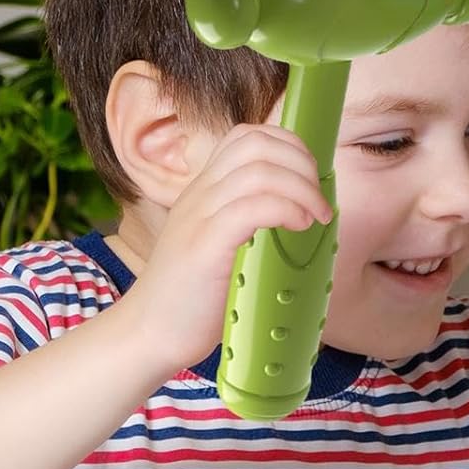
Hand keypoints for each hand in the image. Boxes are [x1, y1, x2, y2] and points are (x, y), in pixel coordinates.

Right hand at [120, 125, 332, 373]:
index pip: (247, 137)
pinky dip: (286, 210)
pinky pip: (251, 207)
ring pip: (259, 171)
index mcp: (205, 189)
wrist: (150, 332)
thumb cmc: (195, 296)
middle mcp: (200, 194)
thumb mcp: (223, 244)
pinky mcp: (205, 245)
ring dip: (301, 188)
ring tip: (317, 217)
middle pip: (257, 144)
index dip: (290, 146)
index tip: (313, 179)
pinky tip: (300, 227)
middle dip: (302, 163)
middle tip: (319, 199)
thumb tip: (303, 216)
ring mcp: (200, 216)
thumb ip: (249, 222)